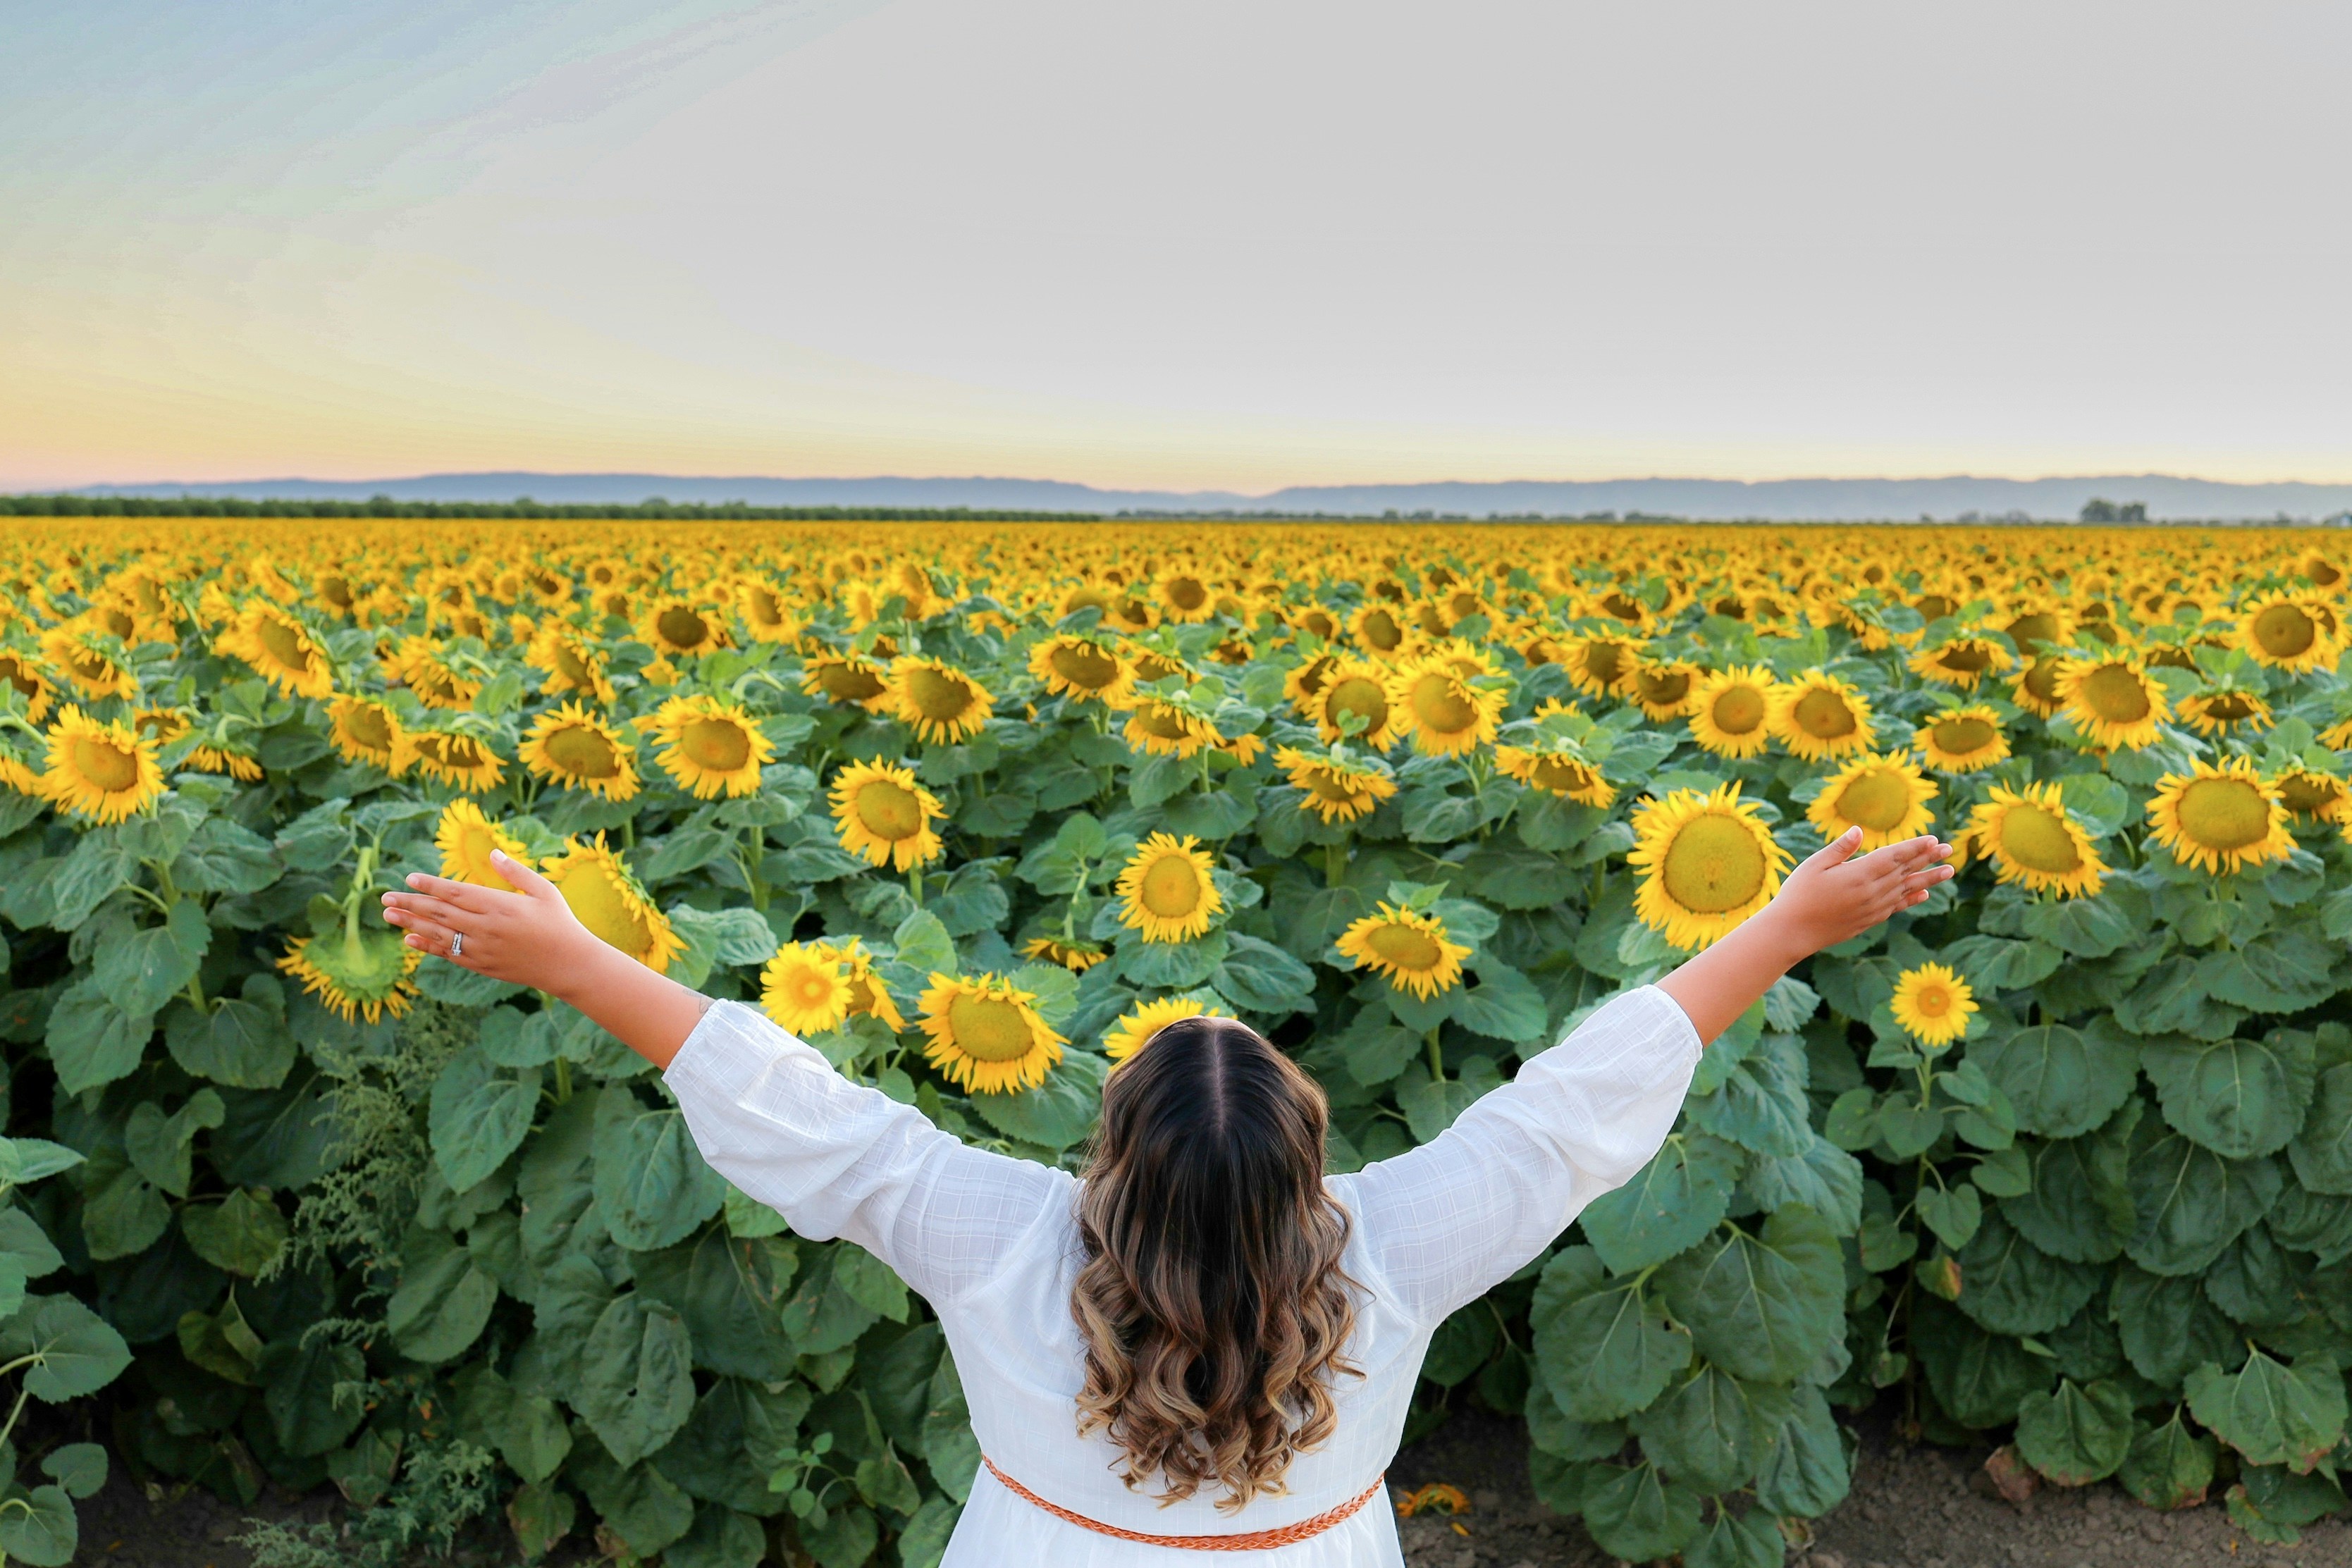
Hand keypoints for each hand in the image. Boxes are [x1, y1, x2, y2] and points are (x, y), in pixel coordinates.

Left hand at [380, 851, 602, 998]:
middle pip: (440, 913)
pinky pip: (448, 954)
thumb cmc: (560, 923)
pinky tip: (410, 939)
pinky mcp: (482, 965)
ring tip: (389, 916)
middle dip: (410, 904)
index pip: (456, 893)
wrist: (569, 964)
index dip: (430, 886)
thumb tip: (493, 853)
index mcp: (500, 905)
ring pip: (438, 934)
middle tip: (385, 897)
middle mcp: (485, 927)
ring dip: (411, 924)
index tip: (409, 879)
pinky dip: (427, 946)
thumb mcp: (544, 891)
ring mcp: (481, 949)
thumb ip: (516, 872)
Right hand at [1767, 828, 1954, 957]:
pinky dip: (1912, 898)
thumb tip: (1859, 830)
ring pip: (1907, 890)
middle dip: (1929, 858)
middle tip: (1949, 849)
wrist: (1793, 932)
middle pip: (1906, 871)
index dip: (1915, 847)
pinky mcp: (1869, 920)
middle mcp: (1872, 892)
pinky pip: (1897, 906)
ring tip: (1949, 871)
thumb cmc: (1798, 894)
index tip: (1934, 839)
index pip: (1894, 856)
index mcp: (1859, 874)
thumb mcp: (1814, 865)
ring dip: (1928, 879)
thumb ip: (1840, 848)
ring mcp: (1873, 908)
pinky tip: (1923, 894)